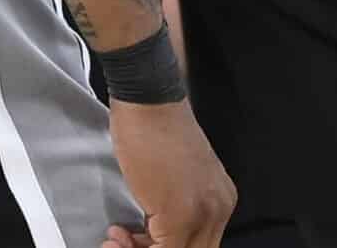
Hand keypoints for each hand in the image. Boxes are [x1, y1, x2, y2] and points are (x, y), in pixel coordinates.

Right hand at [107, 98, 234, 247]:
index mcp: (221, 200)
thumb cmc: (154, 129)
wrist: (148, 103)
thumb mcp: (175, 179)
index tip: (132, 241)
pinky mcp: (180, 216)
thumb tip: (152, 239)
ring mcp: (203, 213)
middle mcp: (219, 209)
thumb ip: (176, 211)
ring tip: (116, 238)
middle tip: (121, 243)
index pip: (198, 246)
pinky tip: (116, 233)